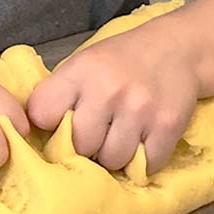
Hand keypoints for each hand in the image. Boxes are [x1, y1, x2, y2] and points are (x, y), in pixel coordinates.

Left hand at [27, 29, 199, 173]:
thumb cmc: (120, 62)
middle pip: (80, 146)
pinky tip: (143, 143)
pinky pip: (145, 165)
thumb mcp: (82, 65)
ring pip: (112, 160)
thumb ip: (60, 96)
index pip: (42, 114)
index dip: (49, 125)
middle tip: (96, 136)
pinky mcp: (167, 125)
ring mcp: (139, 108)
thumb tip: (37, 140)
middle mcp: (108, 90)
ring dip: (114, 157)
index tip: (60, 124)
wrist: (177, 48)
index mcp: (80, 72)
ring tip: (119, 139)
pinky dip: (143, 162)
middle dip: (86, 147)